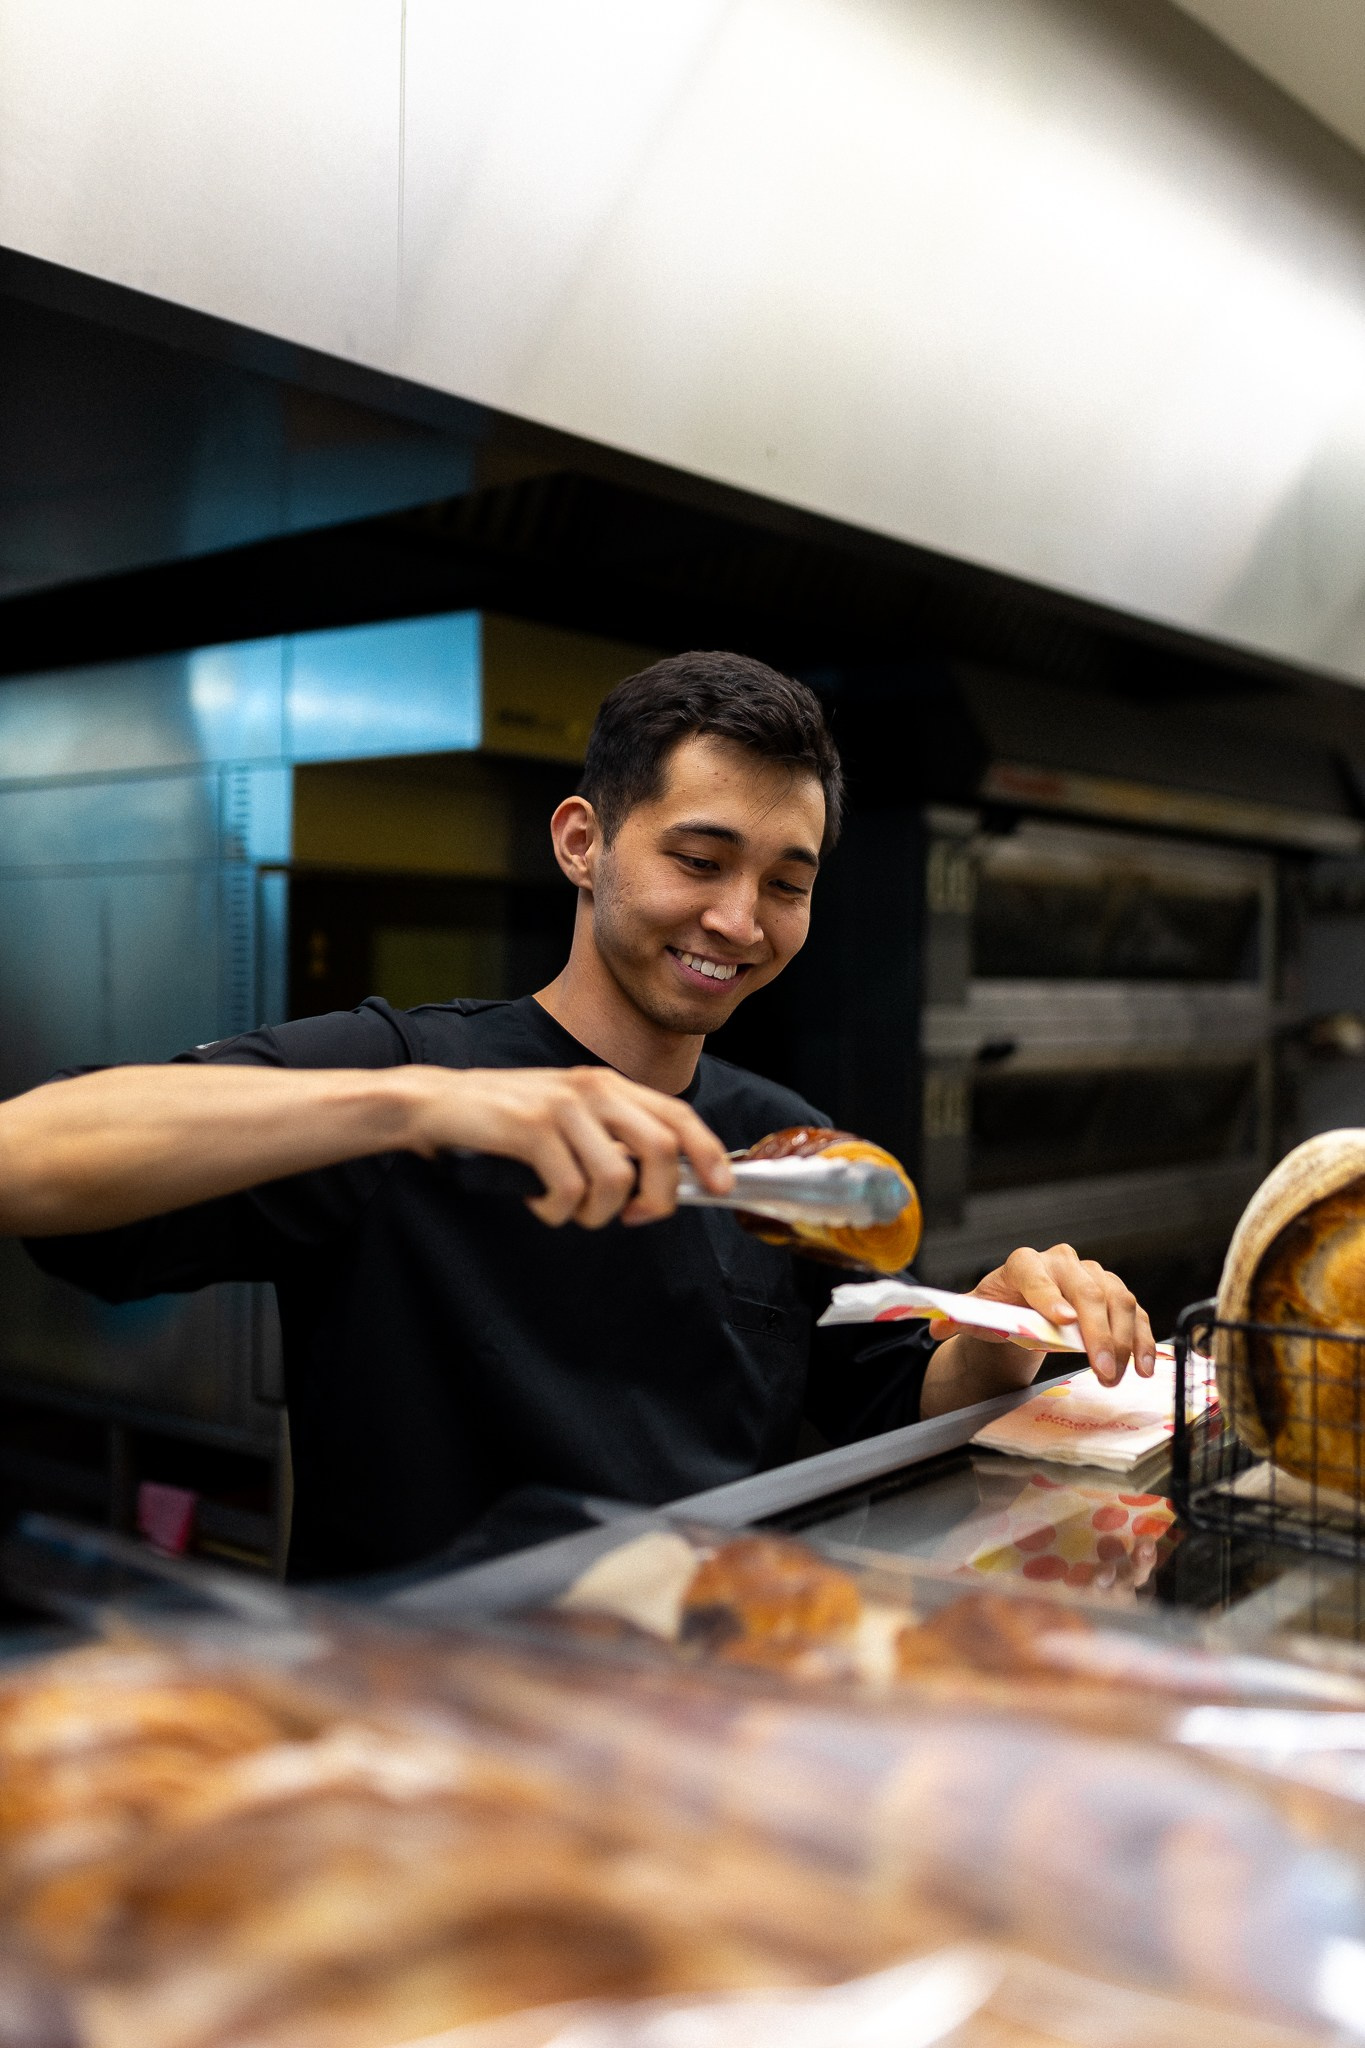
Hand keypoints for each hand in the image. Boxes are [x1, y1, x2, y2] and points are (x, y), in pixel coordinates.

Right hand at [404, 1065, 732, 1228]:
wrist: (437, 1104)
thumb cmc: (504, 1120)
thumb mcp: (568, 1116)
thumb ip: (611, 1136)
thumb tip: (659, 1183)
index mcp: (608, 1085)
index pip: (677, 1114)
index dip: (708, 1153)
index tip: (720, 1189)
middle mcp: (592, 1089)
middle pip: (660, 1149)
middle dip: (658, 1197)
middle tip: (633, 1217)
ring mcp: (562, 1107)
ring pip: (616, 1178)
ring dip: (597, 1213)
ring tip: (569, 1209)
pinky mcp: (531, 1128)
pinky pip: (569, 1191)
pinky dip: (557, 1212)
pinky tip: (538, 1201)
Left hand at [929, 1243, 1156, 1386]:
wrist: (1026, 1304)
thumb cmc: (1002, 1305)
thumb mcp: (978, 1311)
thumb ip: (958, 1318)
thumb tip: (937, 1327)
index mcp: (1024, 1263)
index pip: (1036, 1275)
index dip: (1049, 1296)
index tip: (1062, 1321)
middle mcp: (1063, 1262)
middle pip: (1086, 1290)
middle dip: (1096, 1331)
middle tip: (1101, 1368)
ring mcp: (1094, 1275)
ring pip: (1117, 1299)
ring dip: (1124, 1339)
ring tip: (1119, 1374)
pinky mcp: (1115, 1294)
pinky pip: (1136, 1312)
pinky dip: (1143, 1339)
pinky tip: (1144, 1366)